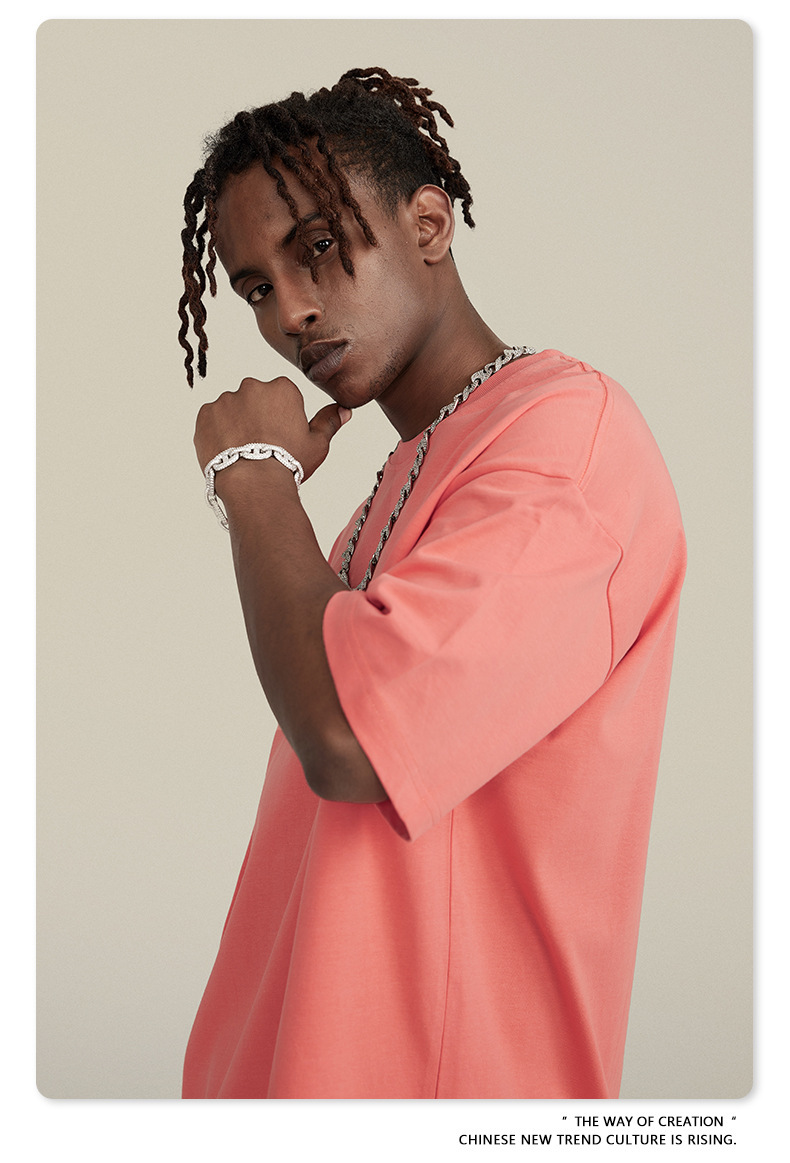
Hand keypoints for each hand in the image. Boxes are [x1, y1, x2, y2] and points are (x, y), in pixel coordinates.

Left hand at [194, 375, 351, 483]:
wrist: (253, 484)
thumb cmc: (288, 463)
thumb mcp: (317, 444)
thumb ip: (329, 422)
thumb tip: (345, 410)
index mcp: (281, 388)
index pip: (282, 396)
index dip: (282, 419)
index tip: (281, 437)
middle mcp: (251, 386)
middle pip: (255, 399)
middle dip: (257, 417)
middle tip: (262, 446)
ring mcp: (226, 399)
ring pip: (232, 409)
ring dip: (236, 424)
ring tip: (243, 452)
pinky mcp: (205, 414)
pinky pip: (211, 419)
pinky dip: (217, 432)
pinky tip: (228, 451)